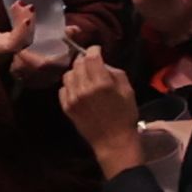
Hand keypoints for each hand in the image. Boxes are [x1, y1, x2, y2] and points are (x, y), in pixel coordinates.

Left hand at [54, 45, 143, 167]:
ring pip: (68, 74)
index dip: (94, 50)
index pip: (91, 56)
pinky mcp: (66, 107)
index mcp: (101, 83)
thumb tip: (102, 63)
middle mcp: (84, 88)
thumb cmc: (125, 115)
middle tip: (92, 64)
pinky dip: (70, 85)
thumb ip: (114, 72)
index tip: (97, 51)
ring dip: (76, 72)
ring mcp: (73, 98)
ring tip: (85, 78)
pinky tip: (79, 90)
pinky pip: (63, 88)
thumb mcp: (128, 90)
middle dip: (85, 60)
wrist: (113, 140)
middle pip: (78, 63)